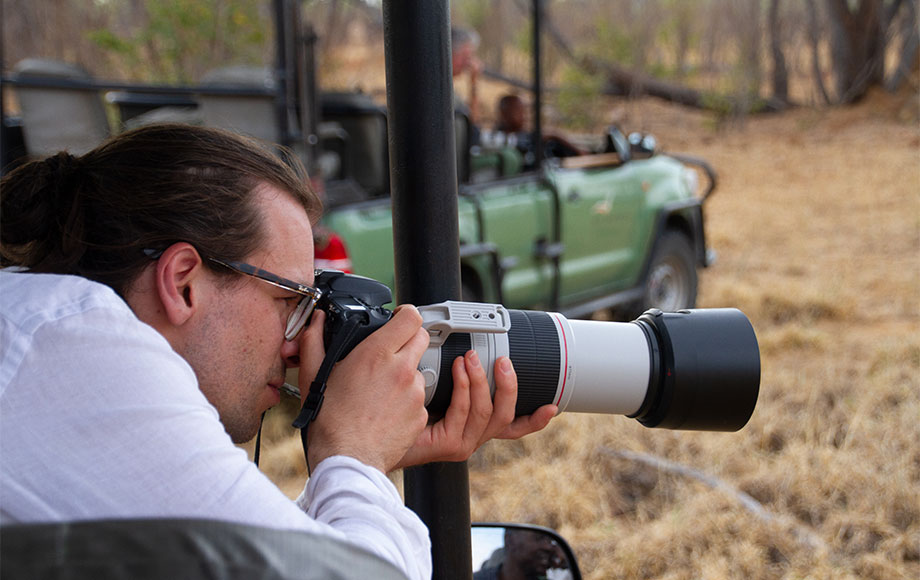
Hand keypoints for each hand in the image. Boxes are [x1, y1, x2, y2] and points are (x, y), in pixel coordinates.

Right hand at [297, 306, 429, 472]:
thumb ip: (313, 340)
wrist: (346, 458)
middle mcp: (401, 369)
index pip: (411, 318)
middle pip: (423, 338)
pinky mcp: (421, 414)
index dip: (406, 315)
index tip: (399, 320)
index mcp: (377, 353)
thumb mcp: (314, 374)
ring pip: (420, 370)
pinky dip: (408, 401)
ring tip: (383, 390)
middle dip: (410, 340)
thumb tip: (317, 320)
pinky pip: (420, 399)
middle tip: (392, 352)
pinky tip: (388, 411)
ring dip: (407, 374)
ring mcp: (415, 393)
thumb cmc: (329, 419)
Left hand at [393, 351, 556, 468]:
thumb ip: (450, 377)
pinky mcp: (448, 444)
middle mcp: (471, 437)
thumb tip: (461, 348)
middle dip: (509, 386)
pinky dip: (464, 389)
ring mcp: (461, 443)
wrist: (369, 439)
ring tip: (470, 359)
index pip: (512, 426)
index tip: (552, 406)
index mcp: (472, 426)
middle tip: (503, 361)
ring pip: (488, 413)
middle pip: (506, 416)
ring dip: (481, 381)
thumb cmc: (395, 413)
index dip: (534, 419)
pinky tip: (457, 372)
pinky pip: (464, 414)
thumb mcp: (431, 390)